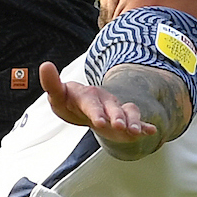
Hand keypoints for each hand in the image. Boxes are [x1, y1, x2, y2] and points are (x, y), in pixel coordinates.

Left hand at [39, 61, 156, 141]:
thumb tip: (45, 65)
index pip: (92, 103)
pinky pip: (137, 120)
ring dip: (132, 122)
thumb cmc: (69, 101)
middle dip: (117, 117)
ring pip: (128, 113)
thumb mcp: (58, 95)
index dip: (96, 112)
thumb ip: (52, 83)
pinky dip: (145, 126)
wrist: (82, 106)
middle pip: (113, 108)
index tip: (100, 122)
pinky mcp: (125, 119)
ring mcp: (116, 109)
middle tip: (119, 127)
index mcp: (88, 95)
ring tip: (135, 132)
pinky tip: (151, 131)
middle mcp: (105, 100)